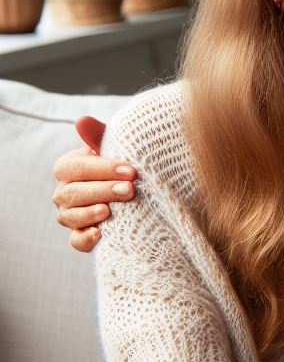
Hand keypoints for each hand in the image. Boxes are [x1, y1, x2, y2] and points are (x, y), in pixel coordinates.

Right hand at [52, 117, 136, 252]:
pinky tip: (99, 234)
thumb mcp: (116, 150)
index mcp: (70, 167)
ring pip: (70, 216)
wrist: (140, 194)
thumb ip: (99, 137)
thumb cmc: (124, 167)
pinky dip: (84, 239)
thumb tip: (82, 120)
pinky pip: (76, 240)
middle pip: (72, 192)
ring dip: (90, 213)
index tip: (130, 170)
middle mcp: (65, 191)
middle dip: (102, 190)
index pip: (75, 167)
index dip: (101, 169)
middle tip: (130, 190)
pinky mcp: (81, 235)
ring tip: (109, 211)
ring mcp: (71, 215)